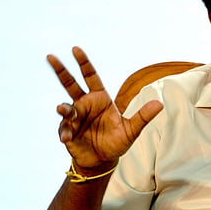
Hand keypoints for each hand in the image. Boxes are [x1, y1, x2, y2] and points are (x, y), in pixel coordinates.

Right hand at [48, 46, 162, 170]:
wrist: (103, 160)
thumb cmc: (117, 141)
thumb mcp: (132, 129)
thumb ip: (143, 116)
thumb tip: (160, 104)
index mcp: (100, 98)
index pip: (91, 76)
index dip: (84, 63)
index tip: (75, 49)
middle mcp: (84, 104)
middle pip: (70, 84)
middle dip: (60, 70)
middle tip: (50, 56)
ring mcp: (74, 117)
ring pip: (66, 107)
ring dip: (64, 108)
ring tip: (62, 109)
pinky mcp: (68, 131)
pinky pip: (64, 129)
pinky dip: (65, 132)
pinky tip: (67, 138)